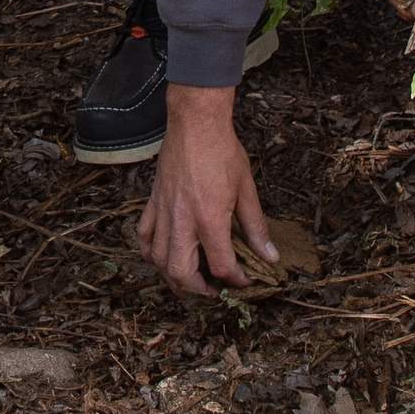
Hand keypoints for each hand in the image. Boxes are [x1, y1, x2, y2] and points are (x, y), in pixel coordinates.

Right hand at [136, 85, 277, 295]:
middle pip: (181, 272)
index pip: (220, 265)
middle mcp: (183, 220)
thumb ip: (256, 226)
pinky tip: (163, 256)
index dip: (235, 279)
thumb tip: (270, 255)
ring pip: (158, 259)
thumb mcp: (246, 189)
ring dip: (173, 276)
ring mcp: (164, 211)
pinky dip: (151, 252)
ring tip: (190, 279)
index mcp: (209, 218)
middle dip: (198, 290)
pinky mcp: (153, 202)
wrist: (195, 123)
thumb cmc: (222, 151)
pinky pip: (144, 235)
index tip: (244, 279)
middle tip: (214, 290)